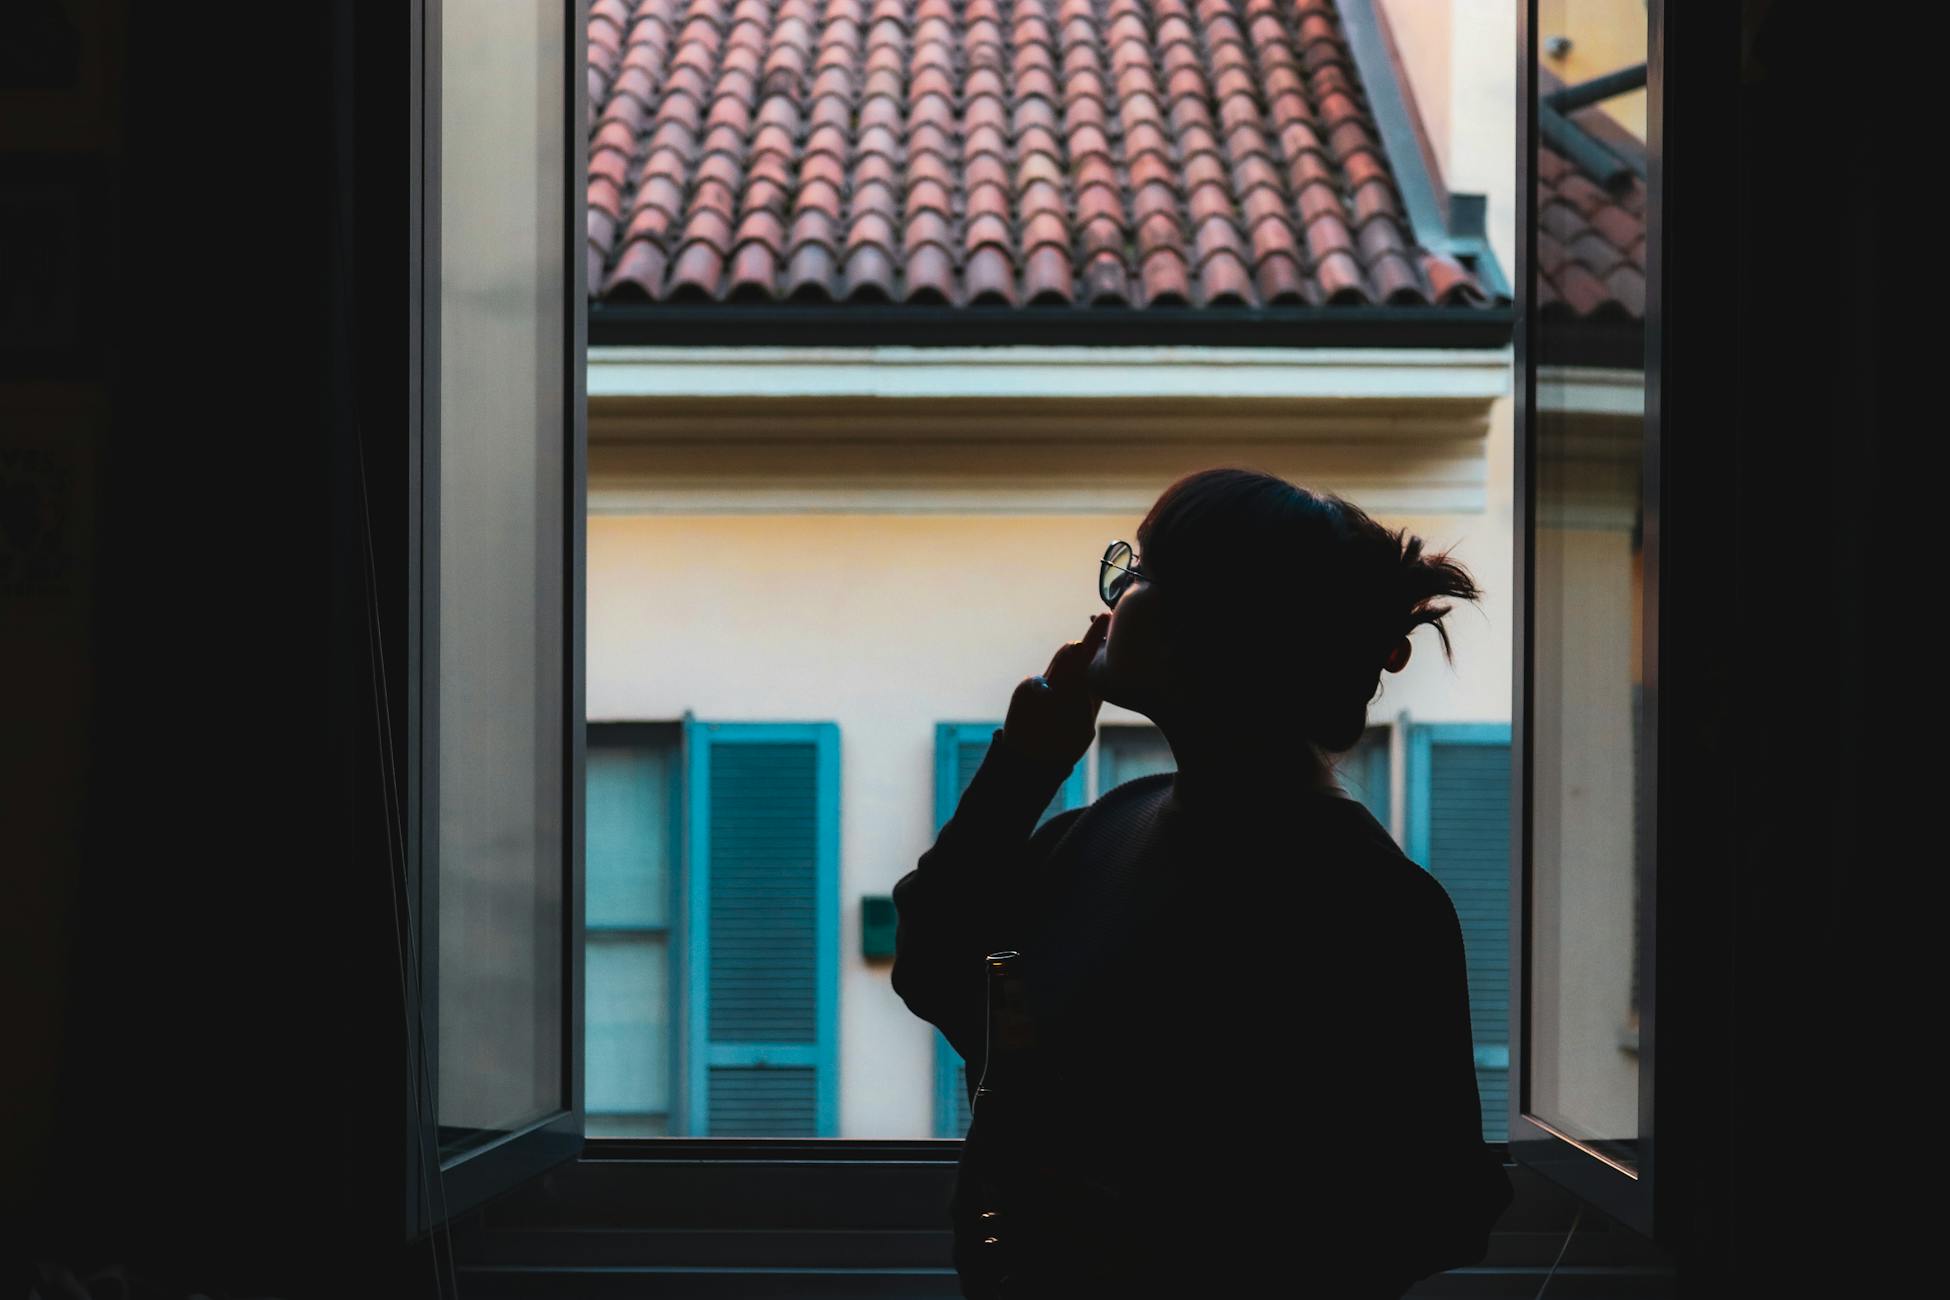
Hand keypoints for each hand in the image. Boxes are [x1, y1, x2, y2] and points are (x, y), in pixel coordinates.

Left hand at [999, 614, 1110, 770]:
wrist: (1025, 762)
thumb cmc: (1061, 748)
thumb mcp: (1084, 727)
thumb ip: (1090, 696)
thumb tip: (1098, 671)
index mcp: (1065, 695)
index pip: (1081, 656)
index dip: (1094, 635)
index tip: (1104, 616)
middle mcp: (1045, 684)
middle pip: (1068, 655)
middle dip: (1081, 653)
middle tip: (1094, 655)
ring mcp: (1031, 685)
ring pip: (1058, 669)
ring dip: (1067, 675)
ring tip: (1067, 702)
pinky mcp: (1023, 688)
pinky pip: (1045, 680)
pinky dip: (1054, 687)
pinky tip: (1053, 707)